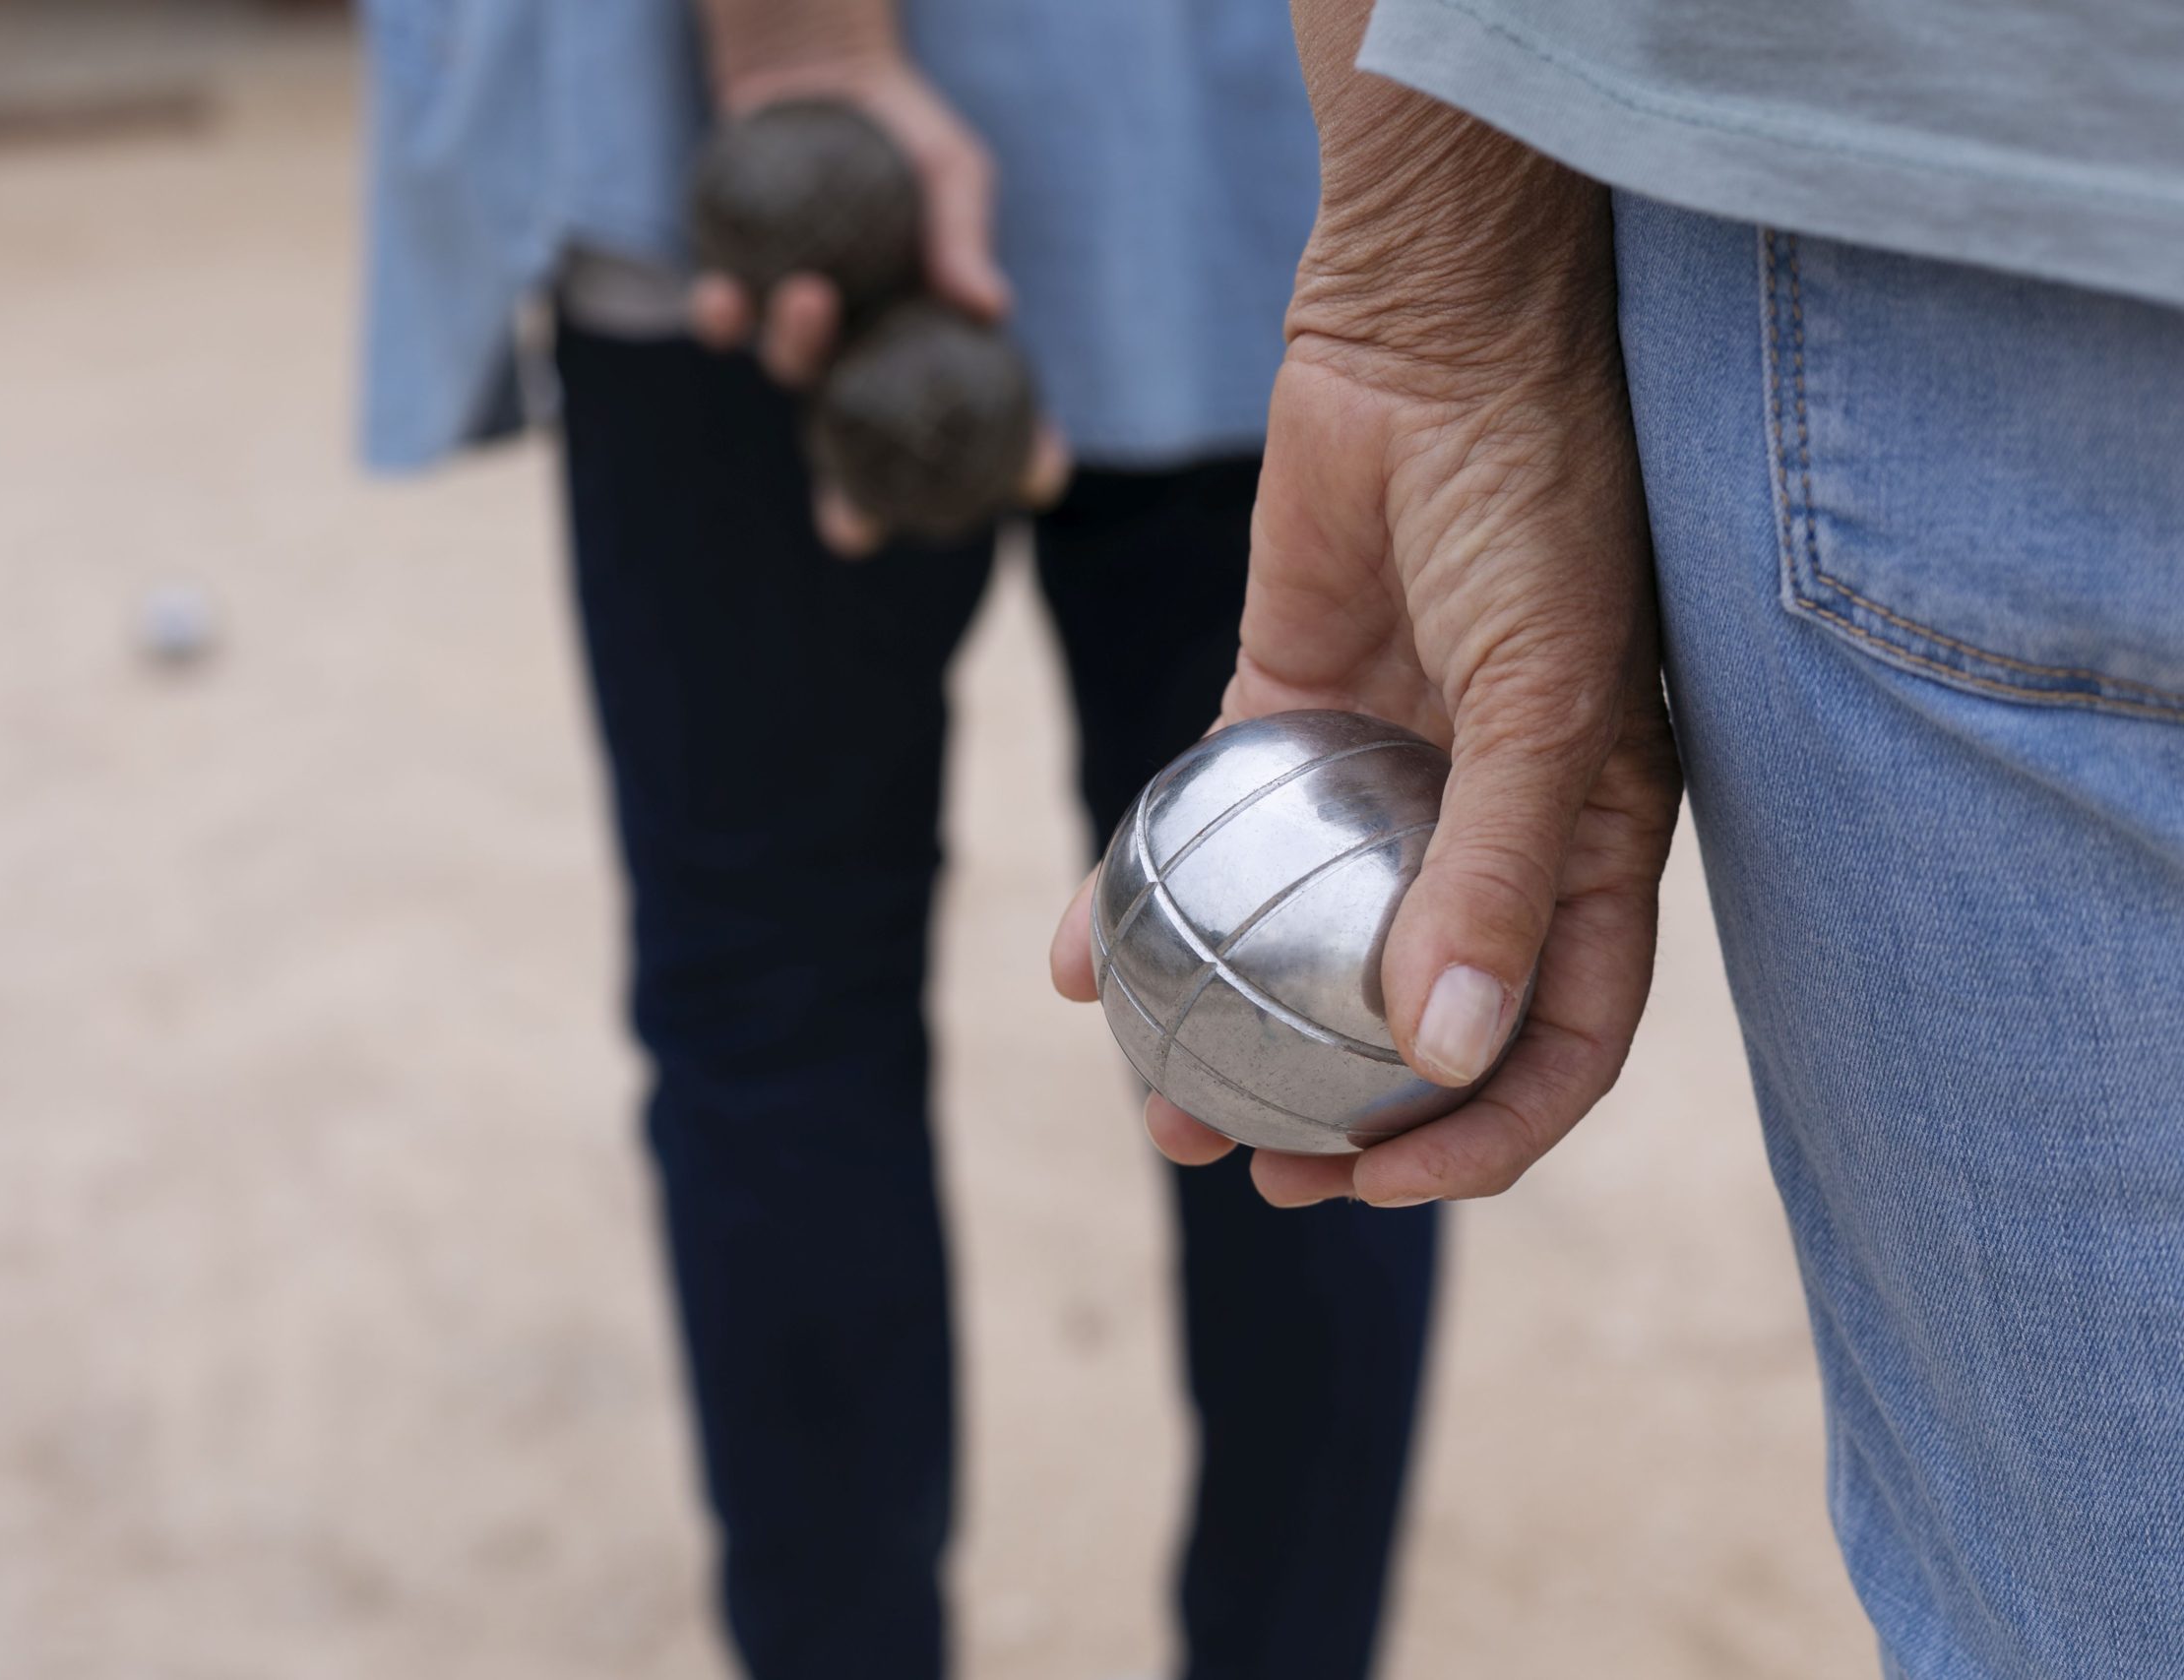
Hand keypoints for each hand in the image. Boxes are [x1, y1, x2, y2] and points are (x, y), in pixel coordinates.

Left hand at [686, 37, 1066, 550]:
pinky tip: (722, 293)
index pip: (984, 420)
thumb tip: (989, 304)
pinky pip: (725, 323)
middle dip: (852, 508)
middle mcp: (864, 355)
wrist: (819, 79)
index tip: (1036, 478)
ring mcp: (800, 330)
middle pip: (861, 455)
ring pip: (792, 375)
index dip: (1013, 461)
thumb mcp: (951, 172)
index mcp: (929, 340)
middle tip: (850, 533)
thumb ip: (963, 234)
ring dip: (798, 349)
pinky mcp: (739, 290)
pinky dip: (724, 314)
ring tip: (810, 294)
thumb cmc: (905, 136)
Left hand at [1051, 91, 1679, 1209]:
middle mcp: (1488, 828)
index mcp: (1593, 843)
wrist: (1436, 336)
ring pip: (1298, 944)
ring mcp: (1379, 777)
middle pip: (1415, 1017)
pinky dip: (1139, 896)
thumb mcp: (1547, 696)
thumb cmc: (1536, 504)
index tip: (1377, 1189)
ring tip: (1158, 1107)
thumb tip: (1454, 1057)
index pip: (1555, 1037)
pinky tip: (1073, 960)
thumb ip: (1505, 874)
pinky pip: (1201, 832)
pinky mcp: (1278, 711)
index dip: (1484, 1136)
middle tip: (1253, 1169)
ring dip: (1232, 1034)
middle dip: (1345, 1120)